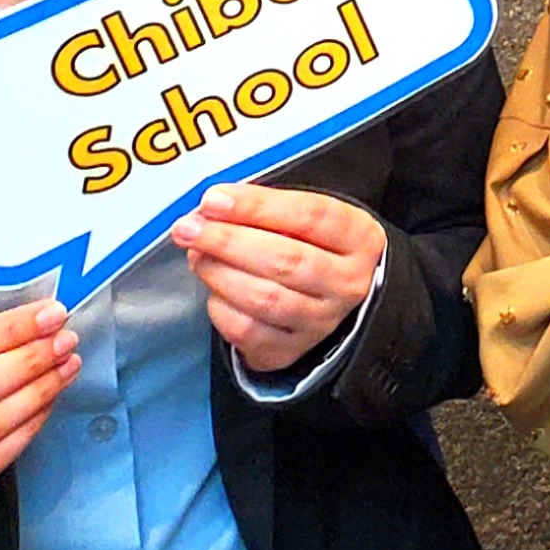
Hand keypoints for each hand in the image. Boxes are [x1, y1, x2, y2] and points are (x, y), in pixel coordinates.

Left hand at [171, 181, 384, 375]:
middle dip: (228, 241)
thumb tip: (213, 209)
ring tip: (197, 255)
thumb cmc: (314, 247)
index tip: (214, 199)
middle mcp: (347, 282)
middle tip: (189, 228)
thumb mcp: (309, 220)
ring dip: (219, 273)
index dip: (258, 206)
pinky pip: (247, 331)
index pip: (311, 215)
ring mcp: (321, 321)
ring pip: (264, 298)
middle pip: (285, 260)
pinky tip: (214, 290)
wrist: (330, 298)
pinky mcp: (291, 350)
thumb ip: (268, 210)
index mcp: (359, 238)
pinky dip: (221, 308)